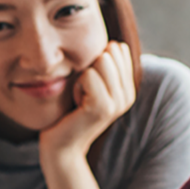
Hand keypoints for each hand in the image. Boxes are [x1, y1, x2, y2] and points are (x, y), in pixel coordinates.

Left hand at [38, 42, 135, 160]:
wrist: (62, 145)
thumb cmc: (70, 111)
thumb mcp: (90, 84)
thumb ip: (104, 65)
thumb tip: (113, 43)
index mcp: (127, 87)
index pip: (119, 48)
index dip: (95, 60)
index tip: (88, 84)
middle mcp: (128, 95)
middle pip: (110, 51)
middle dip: (89, 66)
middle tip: (83, 91)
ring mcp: (117, 102)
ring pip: (101, 60)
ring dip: (82, 76)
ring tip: (80, 97)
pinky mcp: (103, 108)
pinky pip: (88, 75)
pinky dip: (77, 85)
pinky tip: (77, 103)